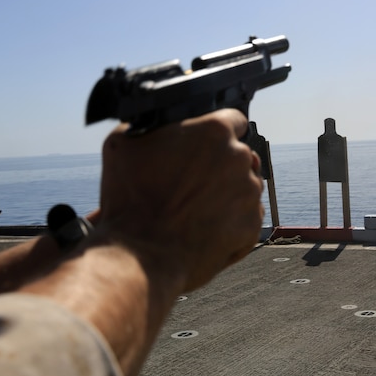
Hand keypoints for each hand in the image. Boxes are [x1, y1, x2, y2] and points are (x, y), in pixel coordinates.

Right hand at [95, 109, 263, 291]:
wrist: (139, 256)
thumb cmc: (128, 199)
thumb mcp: (123, 142)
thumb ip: (154, 124)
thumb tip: (160, 122)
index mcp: (214, 132)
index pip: (232, 119)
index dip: (215, 132)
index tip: (205, 144)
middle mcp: (239, 159)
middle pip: (240, 154)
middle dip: (220, 164)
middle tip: (193, 182)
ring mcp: (249, 194)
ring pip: (245, 185)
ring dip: (227, 192)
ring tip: (194, 208)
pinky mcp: (251, 225)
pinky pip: (247, 216)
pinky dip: (231, 221)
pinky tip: (203, 226)